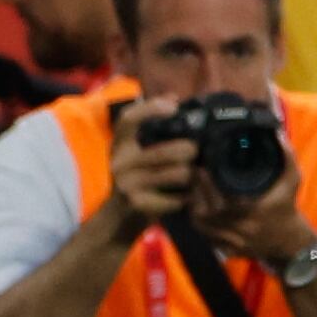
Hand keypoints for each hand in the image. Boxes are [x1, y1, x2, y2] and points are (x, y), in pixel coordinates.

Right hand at [106, 99, 197, 220]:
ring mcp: (127, 183)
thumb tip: (174, 97)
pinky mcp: (137, 203)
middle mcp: (119, 161)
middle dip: (189, 151)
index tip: (174, 106)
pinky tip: (189, 197)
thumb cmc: (137, 181)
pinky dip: (187, 197)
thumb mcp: (138, 154)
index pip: (129, 120)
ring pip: (175, 173)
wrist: (119, 219)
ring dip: (192, 175)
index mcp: (119, 145)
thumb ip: (153, 130)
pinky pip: (176, 197)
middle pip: (164, 151)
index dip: (150, 110)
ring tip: (196, 175)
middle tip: (197, 152)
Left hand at [193, 141, 314, 268]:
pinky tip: (197, 208)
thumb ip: (287, 159)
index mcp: (256, 212)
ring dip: (193, 206)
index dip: (207, 184)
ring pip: (201, 225)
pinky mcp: (226, 250)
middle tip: (191, 175)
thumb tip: (278, 136)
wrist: (290, 244)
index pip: (223, 200)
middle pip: (206, 212)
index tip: (201, 168)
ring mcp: (233, 242)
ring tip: (191, 189)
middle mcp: (243, 230)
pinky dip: (198, 222)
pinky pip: (204, 235)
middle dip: (196, 192)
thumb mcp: (292, 183)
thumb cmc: (287, 210)